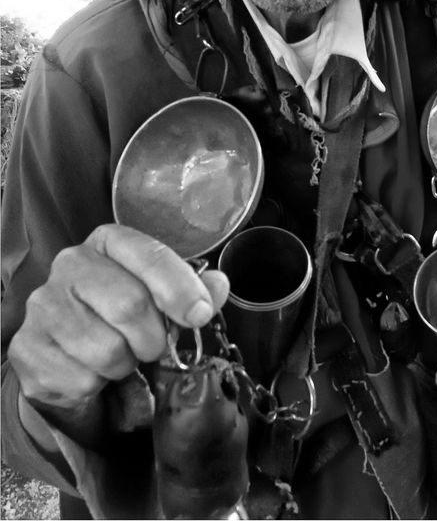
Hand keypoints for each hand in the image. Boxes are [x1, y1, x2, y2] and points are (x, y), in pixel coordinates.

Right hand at [8, 225, 228, 418]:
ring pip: (107, 349)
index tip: (200, 314)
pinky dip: (98, 385)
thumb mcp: (159, 298)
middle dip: (154, 337)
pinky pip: (82, 379)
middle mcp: (70, 264)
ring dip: (126, 364)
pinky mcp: (27, 348)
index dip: (180, 288)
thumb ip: (191, 290)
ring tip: (120, 357)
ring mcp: (43, 306)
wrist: (68, 357)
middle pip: (131, 304)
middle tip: (153, 346)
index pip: (149, 255)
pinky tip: (92, 372)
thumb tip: (218, 285)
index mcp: (107, 242)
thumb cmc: (120, 319)